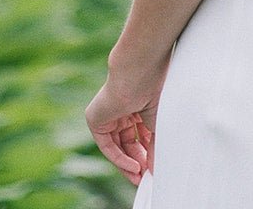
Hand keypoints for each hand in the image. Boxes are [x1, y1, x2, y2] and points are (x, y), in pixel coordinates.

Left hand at [85, 60, 166, 186]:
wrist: (138, 75)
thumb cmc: (153, 90)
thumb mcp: (157, 123)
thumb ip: (155, 147)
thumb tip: (156, 168)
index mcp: (137, 105)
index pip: (140, 135)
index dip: (147, 152)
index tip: (155, 168)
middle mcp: (121, 109)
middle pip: (128, 143)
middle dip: (138, 161)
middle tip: (147, 176)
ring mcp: (107, 114)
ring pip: (117, 146)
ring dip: (129, 163)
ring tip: (140, 176)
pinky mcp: (95, 119)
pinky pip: (106, 145)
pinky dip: (119, 158)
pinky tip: (133, 167)